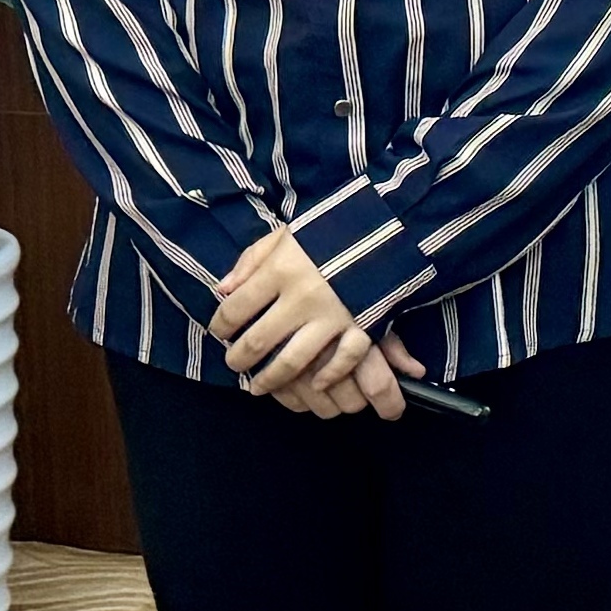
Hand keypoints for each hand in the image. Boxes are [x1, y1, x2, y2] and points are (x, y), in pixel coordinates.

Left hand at [213, 227, 403, 420]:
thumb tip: (223, 290)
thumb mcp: (287, 233)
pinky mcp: (363, 324)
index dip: (220, 325)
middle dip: (238, 359)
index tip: (220, 330)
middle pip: (257, 341)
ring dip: (270, 379)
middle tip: (234, 363)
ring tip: (258, 386)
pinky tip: (314, 383)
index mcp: (281, 269)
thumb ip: (252, 259)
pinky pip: (343, 360)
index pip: (235, 309)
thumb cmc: (330, 230)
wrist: (390, 223)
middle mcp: (302, 297)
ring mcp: (333, 314)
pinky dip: (328, 376)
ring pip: (291, 361)